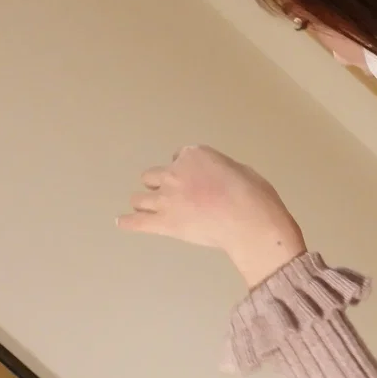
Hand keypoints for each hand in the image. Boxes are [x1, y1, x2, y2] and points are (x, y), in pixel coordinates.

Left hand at [117, 145, 306, 286]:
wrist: (249, 221)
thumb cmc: (254, 195)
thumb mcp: (241, 170)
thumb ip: (221, 171)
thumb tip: (218, 179)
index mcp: (194, 155)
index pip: (179, 156)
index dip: (185, 169)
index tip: (193, 178)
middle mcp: (174, 173)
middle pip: (153, 176)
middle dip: (161, 184)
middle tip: (173, 195)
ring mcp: (166, 198)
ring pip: (140, 198)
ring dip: (145, 202)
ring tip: (148, 209)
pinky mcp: (163, 222)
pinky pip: (136, 222)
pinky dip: (128, 222)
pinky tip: (123, 222)